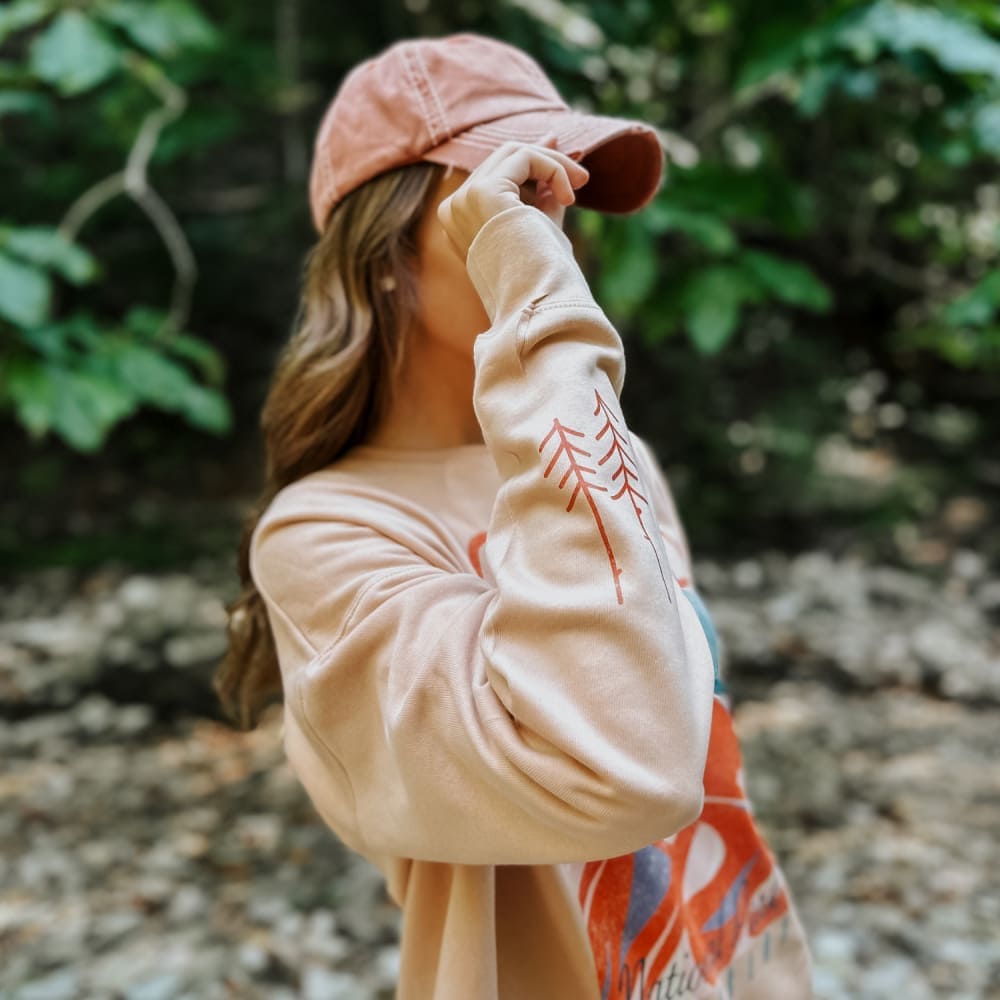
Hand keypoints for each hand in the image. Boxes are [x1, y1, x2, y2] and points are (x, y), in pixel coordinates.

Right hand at [437, 135, 589, 261]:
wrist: (535, 300)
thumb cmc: (539, 274)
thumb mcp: (539, 224)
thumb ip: (541, 190)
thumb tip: (553, 143)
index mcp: (459, 223)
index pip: (493, 175)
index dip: (530, 162)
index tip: (560, 153)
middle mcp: (454, 209)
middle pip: (502, 161)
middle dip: (545, 160)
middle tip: (582, 176)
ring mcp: (463, 199)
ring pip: (513, 153)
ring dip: (553, 164)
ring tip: (580, 184)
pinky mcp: (483, 191)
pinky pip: (524, 157)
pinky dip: (552, 170)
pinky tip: (569, 196)